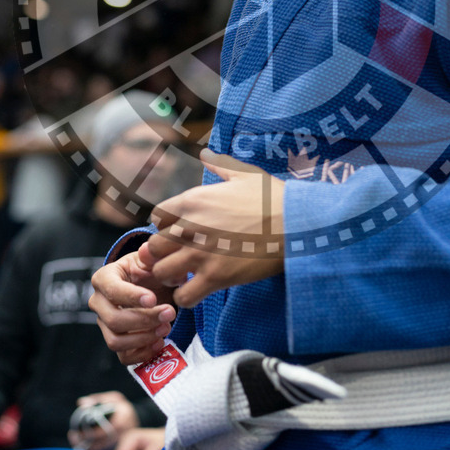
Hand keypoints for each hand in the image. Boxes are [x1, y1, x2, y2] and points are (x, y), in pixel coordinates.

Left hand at [67, 391, 137, 449]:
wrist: (135, 420)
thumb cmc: (122, 407)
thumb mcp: (114, 398)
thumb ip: (98, 399)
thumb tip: (81, 403)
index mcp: (120, 423)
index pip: (101, 432)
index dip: (88, 433)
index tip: (77, 429)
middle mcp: (118, 437)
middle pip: (97, 444)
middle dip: (82, 440)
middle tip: (72, 434)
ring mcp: (115, 445)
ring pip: (96, 449)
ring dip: (83, 445)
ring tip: (74, 437)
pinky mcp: (110, 449)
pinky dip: (86, 447)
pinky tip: (79, 440)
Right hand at [89, 252, 176, 365]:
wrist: (151, 285)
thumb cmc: (149, 270)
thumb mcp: (152, 260)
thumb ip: (153, 256)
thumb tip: (147, 250)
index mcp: (104, 278)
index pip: (113, 290)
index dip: (132, 297)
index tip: (154, 299)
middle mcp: (99, 302)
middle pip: (114, 320)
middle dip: (144, 319)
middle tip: (170, 313)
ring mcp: (104, 324)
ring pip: (116, 341)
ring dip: (144, 338)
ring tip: (166, 327)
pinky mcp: (116, 341)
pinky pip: (123, 356)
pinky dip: (142, 354)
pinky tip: (160, 342)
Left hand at [145, 149, 284, 308]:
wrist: (295, 223)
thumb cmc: (272, 197)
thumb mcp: (244, 174)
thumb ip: (219, 165)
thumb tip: (205, 152)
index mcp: (193, 200)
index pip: (157, 217)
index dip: (165, 226)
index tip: (178, 233)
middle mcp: (190, 227)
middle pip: (154, 247)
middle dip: (163, 254)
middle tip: (178, 258)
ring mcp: (201, 254)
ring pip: (162, 272)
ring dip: (171, 276)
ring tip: (185, 276)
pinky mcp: (215, 277)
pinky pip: (184, 296)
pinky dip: (187, 297)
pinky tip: (198, 290)